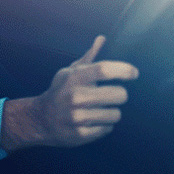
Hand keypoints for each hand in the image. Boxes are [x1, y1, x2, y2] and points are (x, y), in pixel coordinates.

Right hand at [0, 36, 138, 152]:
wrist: (40, 119)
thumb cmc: (61, 91)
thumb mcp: (70, 72)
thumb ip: (89, 57)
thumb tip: (102, 38)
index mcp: (75, 78)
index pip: (104, 70)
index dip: (123, 70)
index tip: (134, 73)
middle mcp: (76, 97)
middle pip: (118, 94)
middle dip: (120, 94)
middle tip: (114, 95)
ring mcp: (77, 117)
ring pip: (116, 114)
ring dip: (112, 112)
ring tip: (101, 110)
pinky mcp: (80, 134)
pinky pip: (107, 128)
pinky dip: (104, 125)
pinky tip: (93, 121)